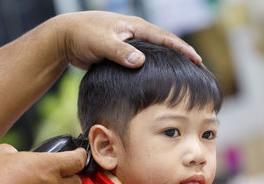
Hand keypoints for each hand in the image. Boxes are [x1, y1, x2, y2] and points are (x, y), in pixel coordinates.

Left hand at [55, 11, 201, 68]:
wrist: (66, 36)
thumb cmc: (83, 35)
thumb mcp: (102, 42)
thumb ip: (120, 51)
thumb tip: (140, 61)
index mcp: (135, 27)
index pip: (165, 38)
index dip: (182, 49)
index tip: (197, 60)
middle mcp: (136, 32)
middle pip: (165, 44)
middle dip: (181, 54)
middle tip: (197, 68)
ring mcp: (130, 42)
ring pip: (155, 53)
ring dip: (169, 61)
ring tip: (182, 73)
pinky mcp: (123, 51)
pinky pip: (143, 59)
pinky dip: (153, 67)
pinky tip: (157, 77)